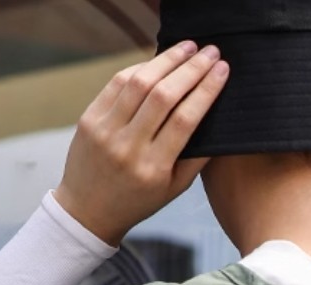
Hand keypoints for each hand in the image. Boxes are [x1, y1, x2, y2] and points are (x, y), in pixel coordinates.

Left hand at [54, 41, 229, 245]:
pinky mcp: (90, 118)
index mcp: (153, 168)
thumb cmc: (137, 201)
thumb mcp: (173, 189)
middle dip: (190, 69)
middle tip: (210, 52)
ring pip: (139, 83)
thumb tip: (216, 118)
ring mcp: (106, 131)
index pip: (184, 120)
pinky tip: (158, 61)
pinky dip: (140, 68)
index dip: (205, 90)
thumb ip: (196, 158)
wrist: (88, 210)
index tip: (221, 70)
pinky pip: (117, 83)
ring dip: (167, 60)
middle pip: (163, 96)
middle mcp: (128, 148)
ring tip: (187, 48)